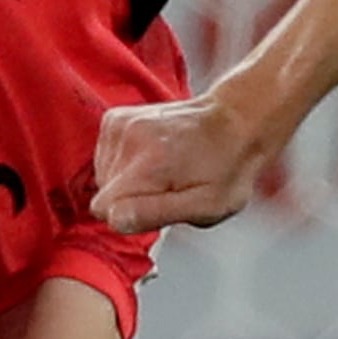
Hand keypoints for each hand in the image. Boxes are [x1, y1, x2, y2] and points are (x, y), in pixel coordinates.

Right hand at [94, 94, 279, 233]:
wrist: (234, 123)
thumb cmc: (227, 168)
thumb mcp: (206, 206)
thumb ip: (156, 214)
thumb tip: (116, 219)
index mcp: (149, 163)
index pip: (105, 210)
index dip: (132, 217)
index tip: (160, 206)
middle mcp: (128, 139)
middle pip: (104, 195)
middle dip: (132, 199)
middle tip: (168, 187)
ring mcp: (119, 125)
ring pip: (102, 178)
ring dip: (128, 182)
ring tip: (164, 170)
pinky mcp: (114, 119)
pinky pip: (103, 158)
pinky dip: (124, 163)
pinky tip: (152, 157)